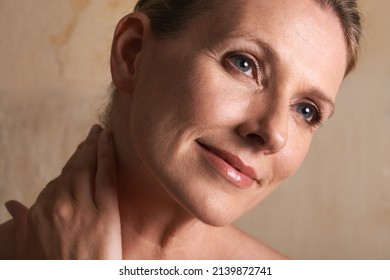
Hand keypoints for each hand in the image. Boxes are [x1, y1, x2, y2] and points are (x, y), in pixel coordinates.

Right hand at [6, 125, 121, 258]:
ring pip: (88, 167)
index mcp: (39, 212)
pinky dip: (106, 154)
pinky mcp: (104, 211)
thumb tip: (9, 205)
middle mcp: (58, 205)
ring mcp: (81, 207)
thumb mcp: (27, 248)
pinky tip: (109, 139)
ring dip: (95, 146)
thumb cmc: (53, 270)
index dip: (71, 164)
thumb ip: (19, 223)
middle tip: (93, 133)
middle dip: (83, 149)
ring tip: (102, 133)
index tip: (78, 153)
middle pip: (73, 169)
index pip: (58, 180)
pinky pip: (105, 175)